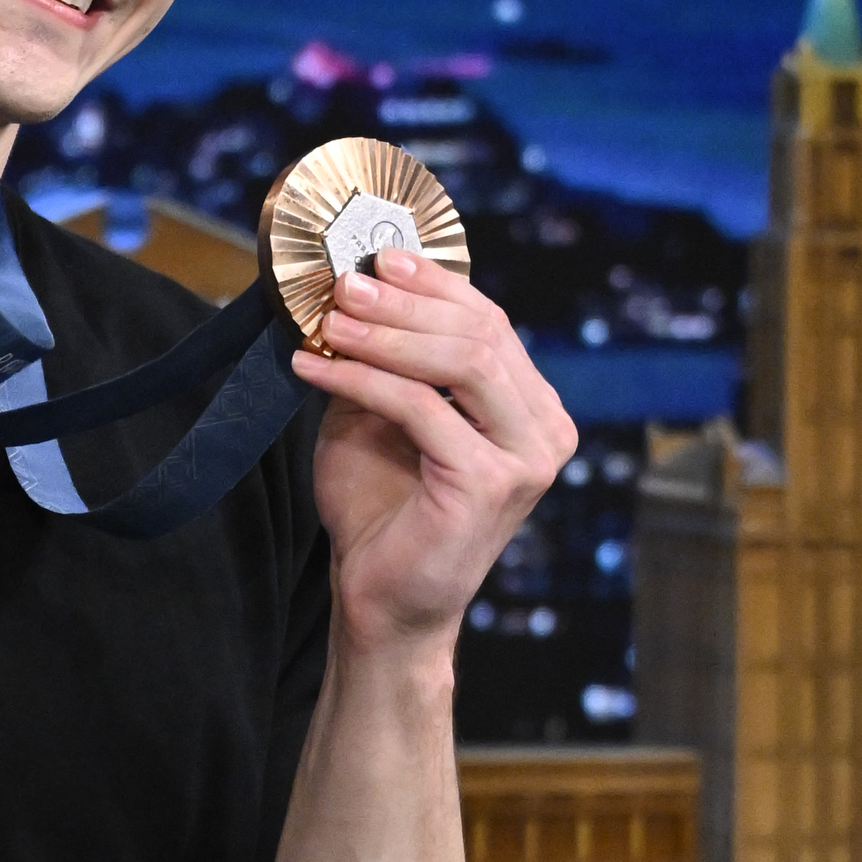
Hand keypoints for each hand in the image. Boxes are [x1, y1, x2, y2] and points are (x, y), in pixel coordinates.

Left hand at [291, 249, 575, 651]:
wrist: (381, 604)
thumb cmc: (382, 513)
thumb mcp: (381, 419)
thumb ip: (385, 363)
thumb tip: (354, 292)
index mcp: (532, 409)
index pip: (491, 324)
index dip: (436, 285)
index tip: (381, 258)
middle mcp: (545, 429)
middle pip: (481, 333)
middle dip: (406, 303)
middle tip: (344, 286)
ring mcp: (526, 458)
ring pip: (462, 361)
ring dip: (387, 334)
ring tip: (329, 321)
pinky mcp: (489, 483)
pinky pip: (421, 408)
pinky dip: (362, 379)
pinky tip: (315, 370)